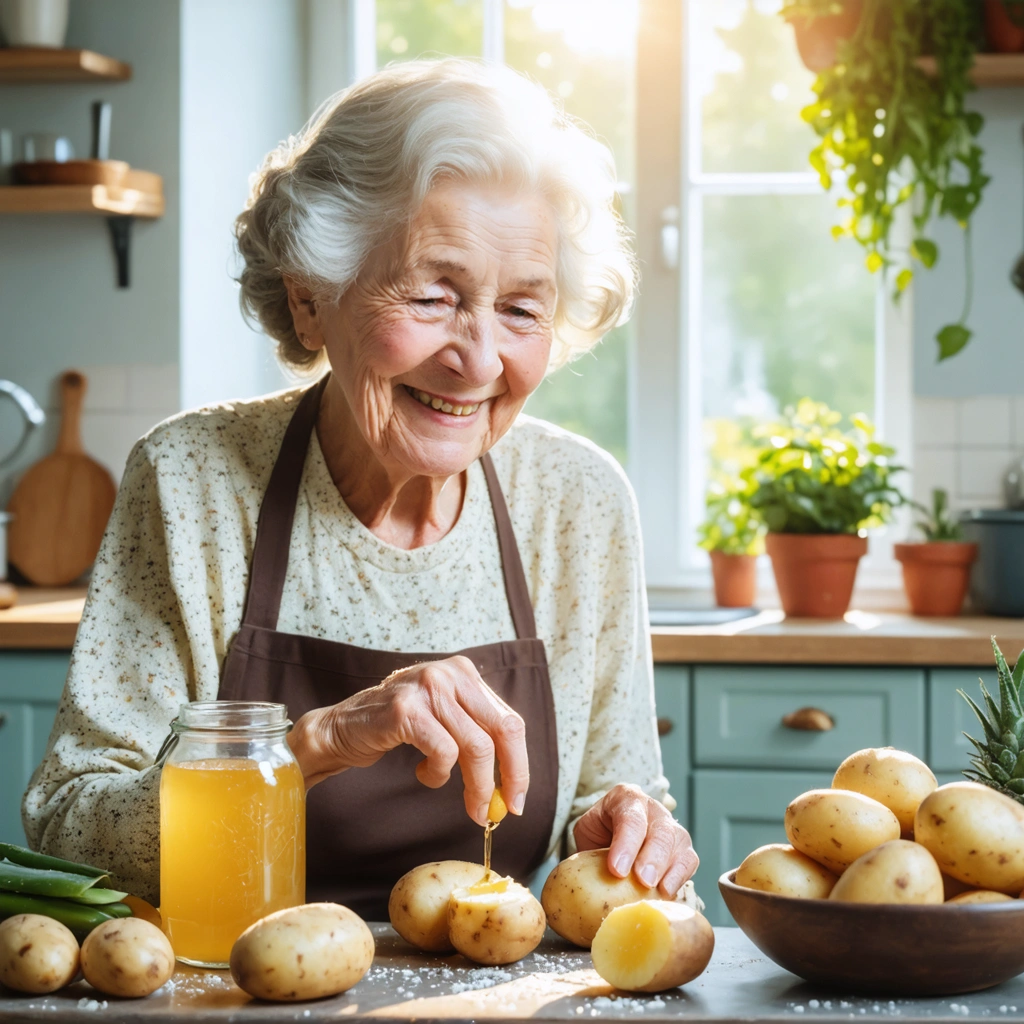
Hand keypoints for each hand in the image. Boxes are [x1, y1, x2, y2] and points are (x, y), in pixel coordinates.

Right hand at [287, 655, 528, 824]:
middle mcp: (450, 673)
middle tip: (499, 812)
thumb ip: (476, 738)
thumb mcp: (444, 720)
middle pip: (503, 730)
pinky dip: (440, 774)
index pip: (509, 720)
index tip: (517, 797)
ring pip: (476, 747)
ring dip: (475, 786)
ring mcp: (428, 688)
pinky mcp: (407, 710)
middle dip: (508, 778)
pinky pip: (444, 752)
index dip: (520, 763)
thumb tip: (512, 788)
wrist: (342, 728)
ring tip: (465, 802)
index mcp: (465, 673)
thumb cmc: (396, 728)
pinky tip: (425, 774)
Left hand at [573, 783, 697, 896]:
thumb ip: (587, 851)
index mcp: (625, 798)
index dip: (626, 843)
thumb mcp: (587, 834)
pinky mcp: (683, 848)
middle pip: (659, 830)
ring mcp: (671, 827)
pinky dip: (680, 877)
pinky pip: (689, 861)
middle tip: (643, 880)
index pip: (630, 817)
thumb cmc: (598, 834)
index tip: (617, 869)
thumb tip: (579, 885)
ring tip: (657, 890)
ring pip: (678, 843)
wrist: (611, 835)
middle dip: (652, 857)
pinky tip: (667, 893)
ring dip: (670, 869)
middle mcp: (652, 809)